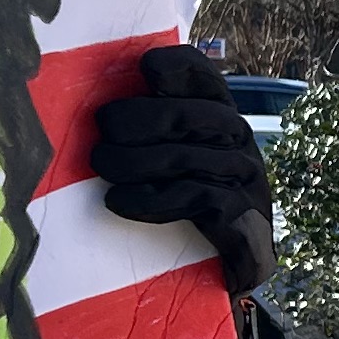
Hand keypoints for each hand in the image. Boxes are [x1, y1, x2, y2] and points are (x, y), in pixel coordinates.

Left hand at [95, 45, 274, 293]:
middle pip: (190, 115)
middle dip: (139, 119)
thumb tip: (94, 108)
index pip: (204, 76)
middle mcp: (238, 139)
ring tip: (103, 165)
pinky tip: (119, 200)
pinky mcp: (242, 215)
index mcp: (219, 114)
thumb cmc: (183, 203)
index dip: (177, 66)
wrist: (222, 272)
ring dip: (134, 161)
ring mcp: (244, 176)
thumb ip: (148, 128)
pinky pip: (193, 197)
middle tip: (103, 133)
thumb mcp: (170, 156)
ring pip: (186, 156)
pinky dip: (149, 198)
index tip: (146, 69)